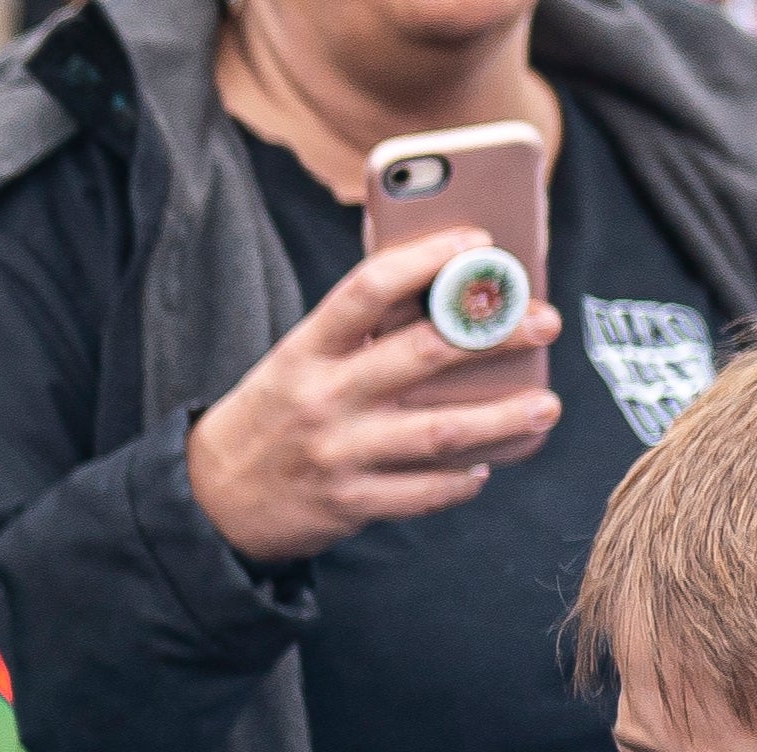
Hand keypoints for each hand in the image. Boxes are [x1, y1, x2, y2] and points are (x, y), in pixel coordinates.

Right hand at [185, 230, 564, 564]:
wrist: (210, 501)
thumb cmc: (276, 413)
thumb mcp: (297, 361)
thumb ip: (359, 330)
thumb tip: (449, 289)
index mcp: (306, 351)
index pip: (369, 288)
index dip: (430, 258)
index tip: (482, 242)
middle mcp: (322, 399)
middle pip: (424, 354)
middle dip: (496, 333)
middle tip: (545, 321)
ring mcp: (337, 455)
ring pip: (440, 432)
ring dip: (503, 417)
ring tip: (546, 404)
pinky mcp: (348, 504)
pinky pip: (423, 492)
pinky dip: (463, 478)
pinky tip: (487, 463)